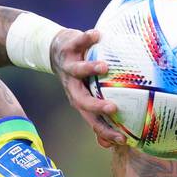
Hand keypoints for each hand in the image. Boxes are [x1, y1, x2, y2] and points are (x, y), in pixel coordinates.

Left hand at [50, 27, 125, 146]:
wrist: (54, 50)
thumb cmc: (78, 75)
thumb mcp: (85, 94)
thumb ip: (98, 113)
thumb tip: (112, 142)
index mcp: (79, 99)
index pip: (92, 120)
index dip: (105, 131)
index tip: (122, 138)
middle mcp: (73, 85)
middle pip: (81, 100)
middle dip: (96, 105)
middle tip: (113, 107)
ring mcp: (70, 66)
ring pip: (78, 70)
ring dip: (90, 70)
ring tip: (105, 67)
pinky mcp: (70, 47)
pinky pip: (79, 42)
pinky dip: (87, 39)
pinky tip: (98, 35)